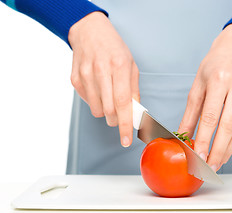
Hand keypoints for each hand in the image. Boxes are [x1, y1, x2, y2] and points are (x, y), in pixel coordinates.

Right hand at [68, 12, 138, 146]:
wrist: (89, 31)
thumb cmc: (114, 49)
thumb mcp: (131, 66)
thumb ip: (133, 91)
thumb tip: (135, 114)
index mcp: (119, 66)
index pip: (122, 103)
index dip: (125, 125)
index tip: (126, 140)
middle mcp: (101, 71)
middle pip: (109, 110)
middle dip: (117, 120)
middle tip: (120, 115)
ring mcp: (85, 75)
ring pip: (96, 110)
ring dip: (106, 112)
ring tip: (108, 96)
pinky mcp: (75, 79)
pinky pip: (87, 102)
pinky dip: (95, 101)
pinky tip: (98, 87)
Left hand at [178, 24, 231, 171]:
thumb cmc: (215, 65)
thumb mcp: (197, 85)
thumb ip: (191, 113)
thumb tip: (183, 136)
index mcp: (219, 80)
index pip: (211, 116)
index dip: (205, 139)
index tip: (198, 156)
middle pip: (230, 126)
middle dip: (219, 150)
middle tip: (208, 167)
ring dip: (228, 150)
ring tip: (216, 163)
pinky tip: (226, 149)